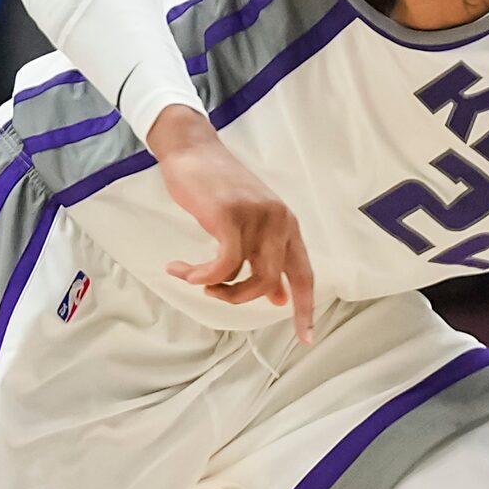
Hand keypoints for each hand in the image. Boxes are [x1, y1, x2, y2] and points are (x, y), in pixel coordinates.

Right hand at [150, 106, 316, 342]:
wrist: (192, 150)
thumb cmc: (217, 190)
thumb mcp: (248, 226)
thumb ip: (264, 259)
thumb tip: (278, 298)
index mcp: (287, 226)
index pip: (304, 274)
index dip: (305, 308)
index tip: (305, 338)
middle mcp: (279, 222)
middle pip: (272, 281)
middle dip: (241, 298)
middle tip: (215, 294)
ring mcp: (256, 218)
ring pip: (248, 276)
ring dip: (217, 287)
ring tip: (194, 279)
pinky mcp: (229, 216)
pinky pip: (223, 264)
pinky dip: (202, 276)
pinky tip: (183, 271)